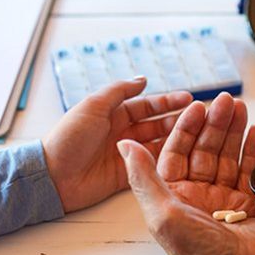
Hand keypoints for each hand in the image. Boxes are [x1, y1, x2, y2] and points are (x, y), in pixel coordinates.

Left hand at [43, 77, 191, 212]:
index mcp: (112, 113)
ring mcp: (125, 153)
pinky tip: (183, 156)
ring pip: (157, 143)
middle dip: (177, 120)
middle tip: (201, 118)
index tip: (188, 99)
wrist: (53, 175)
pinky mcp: (126, 174)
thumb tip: (143, 79)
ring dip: (176, 138)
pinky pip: (151, 165)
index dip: (167, 102)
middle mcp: (121, 132)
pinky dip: (166, 160)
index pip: (146, 105)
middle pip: (156, 124)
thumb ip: (119, 91)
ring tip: (198, 135)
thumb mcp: (93, 106)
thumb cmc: (69, 138)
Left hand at [118, 93, 254, 254]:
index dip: (186, 128)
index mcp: (172, 195)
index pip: (177, 152)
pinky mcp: (246, 206)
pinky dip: (252, 151)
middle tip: (225, 100)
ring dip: (233, 131)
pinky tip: (254, 130)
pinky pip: (248, 172)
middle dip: (214, 124)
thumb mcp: (162, 213)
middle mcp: (196, 195)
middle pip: (204, 150)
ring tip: (241, 108)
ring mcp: (222, 199)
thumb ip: (144, 176)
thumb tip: (122, 144)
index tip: (196, 106)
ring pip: (227, 156)